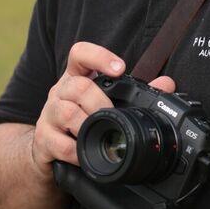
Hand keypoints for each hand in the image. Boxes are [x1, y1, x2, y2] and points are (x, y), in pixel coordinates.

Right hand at [32, 42, 174, 176]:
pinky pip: (59, 143)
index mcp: (75, 78)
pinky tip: (85, 154)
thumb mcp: (104, 103)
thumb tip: (167, 84)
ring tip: (100, 133)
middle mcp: (59, 92)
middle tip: (112, 115)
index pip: (79, 54)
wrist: (46, 150)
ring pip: (65, 111)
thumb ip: (134, 93)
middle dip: (99, 102)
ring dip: (87, 124)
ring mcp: (48, 115)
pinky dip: (76, 151)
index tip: (119, 68)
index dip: (98, 56)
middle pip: (77, 85)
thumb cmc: (79, 120)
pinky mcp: (42, 140)